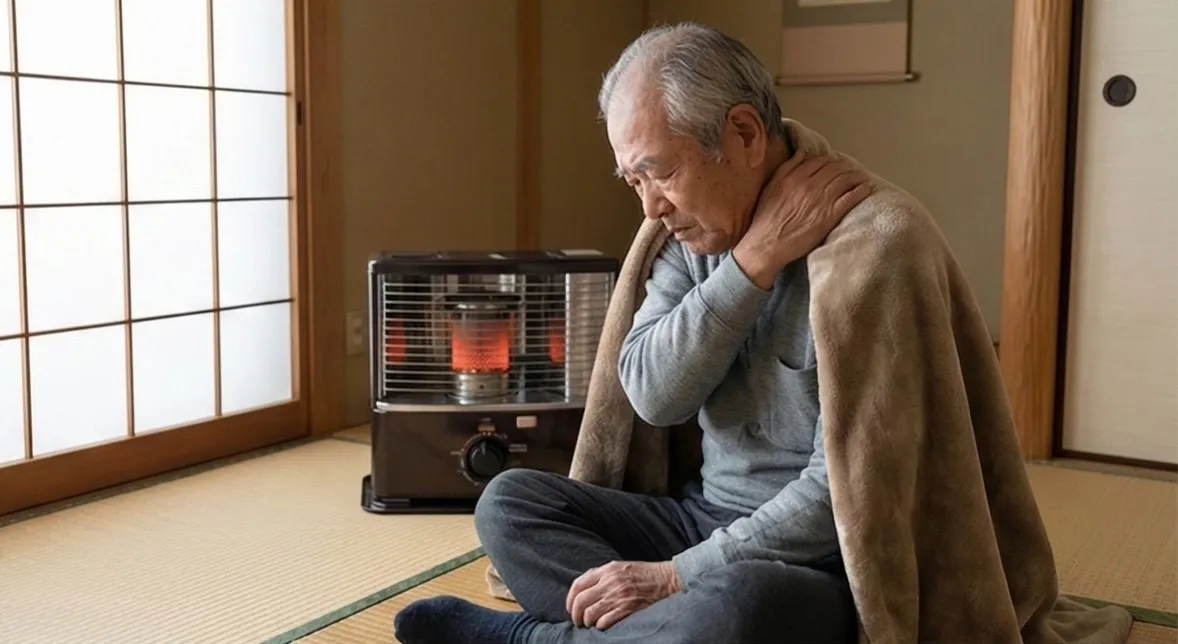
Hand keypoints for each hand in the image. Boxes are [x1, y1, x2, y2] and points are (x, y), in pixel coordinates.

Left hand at [566, 561, 681, 629]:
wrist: (667, 580)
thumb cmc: (643, 575)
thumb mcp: (620, 567)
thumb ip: (601, 575)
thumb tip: (582, 588)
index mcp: (607, 570)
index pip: (578, 585)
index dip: (570, 600)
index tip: (570, 608)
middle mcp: (611, 582)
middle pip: (580, 601)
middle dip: (576, 615)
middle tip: (579, 621)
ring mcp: (619, 596)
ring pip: (590, 614)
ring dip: (587, 622)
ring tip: (591, 625)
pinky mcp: (628, 609)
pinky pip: (605, 622)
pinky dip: (600, 627)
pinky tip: (604, 626)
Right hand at [734, 151, 872, 288]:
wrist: (768, 243)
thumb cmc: (766, 217)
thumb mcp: (772, 186)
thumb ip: (787, 167)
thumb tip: (802, 152)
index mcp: (795, 176)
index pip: (820, 161)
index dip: (831, 161)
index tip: (835, 164)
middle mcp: (810, 184)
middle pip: (835, 169)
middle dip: (846, 167)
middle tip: (852, 169)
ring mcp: (822, 200)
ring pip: (845, 180)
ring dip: (856, 176)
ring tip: (861, 176)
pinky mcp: (830, 215)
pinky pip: (850, 198)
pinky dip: (860, 191)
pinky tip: (866, 188)